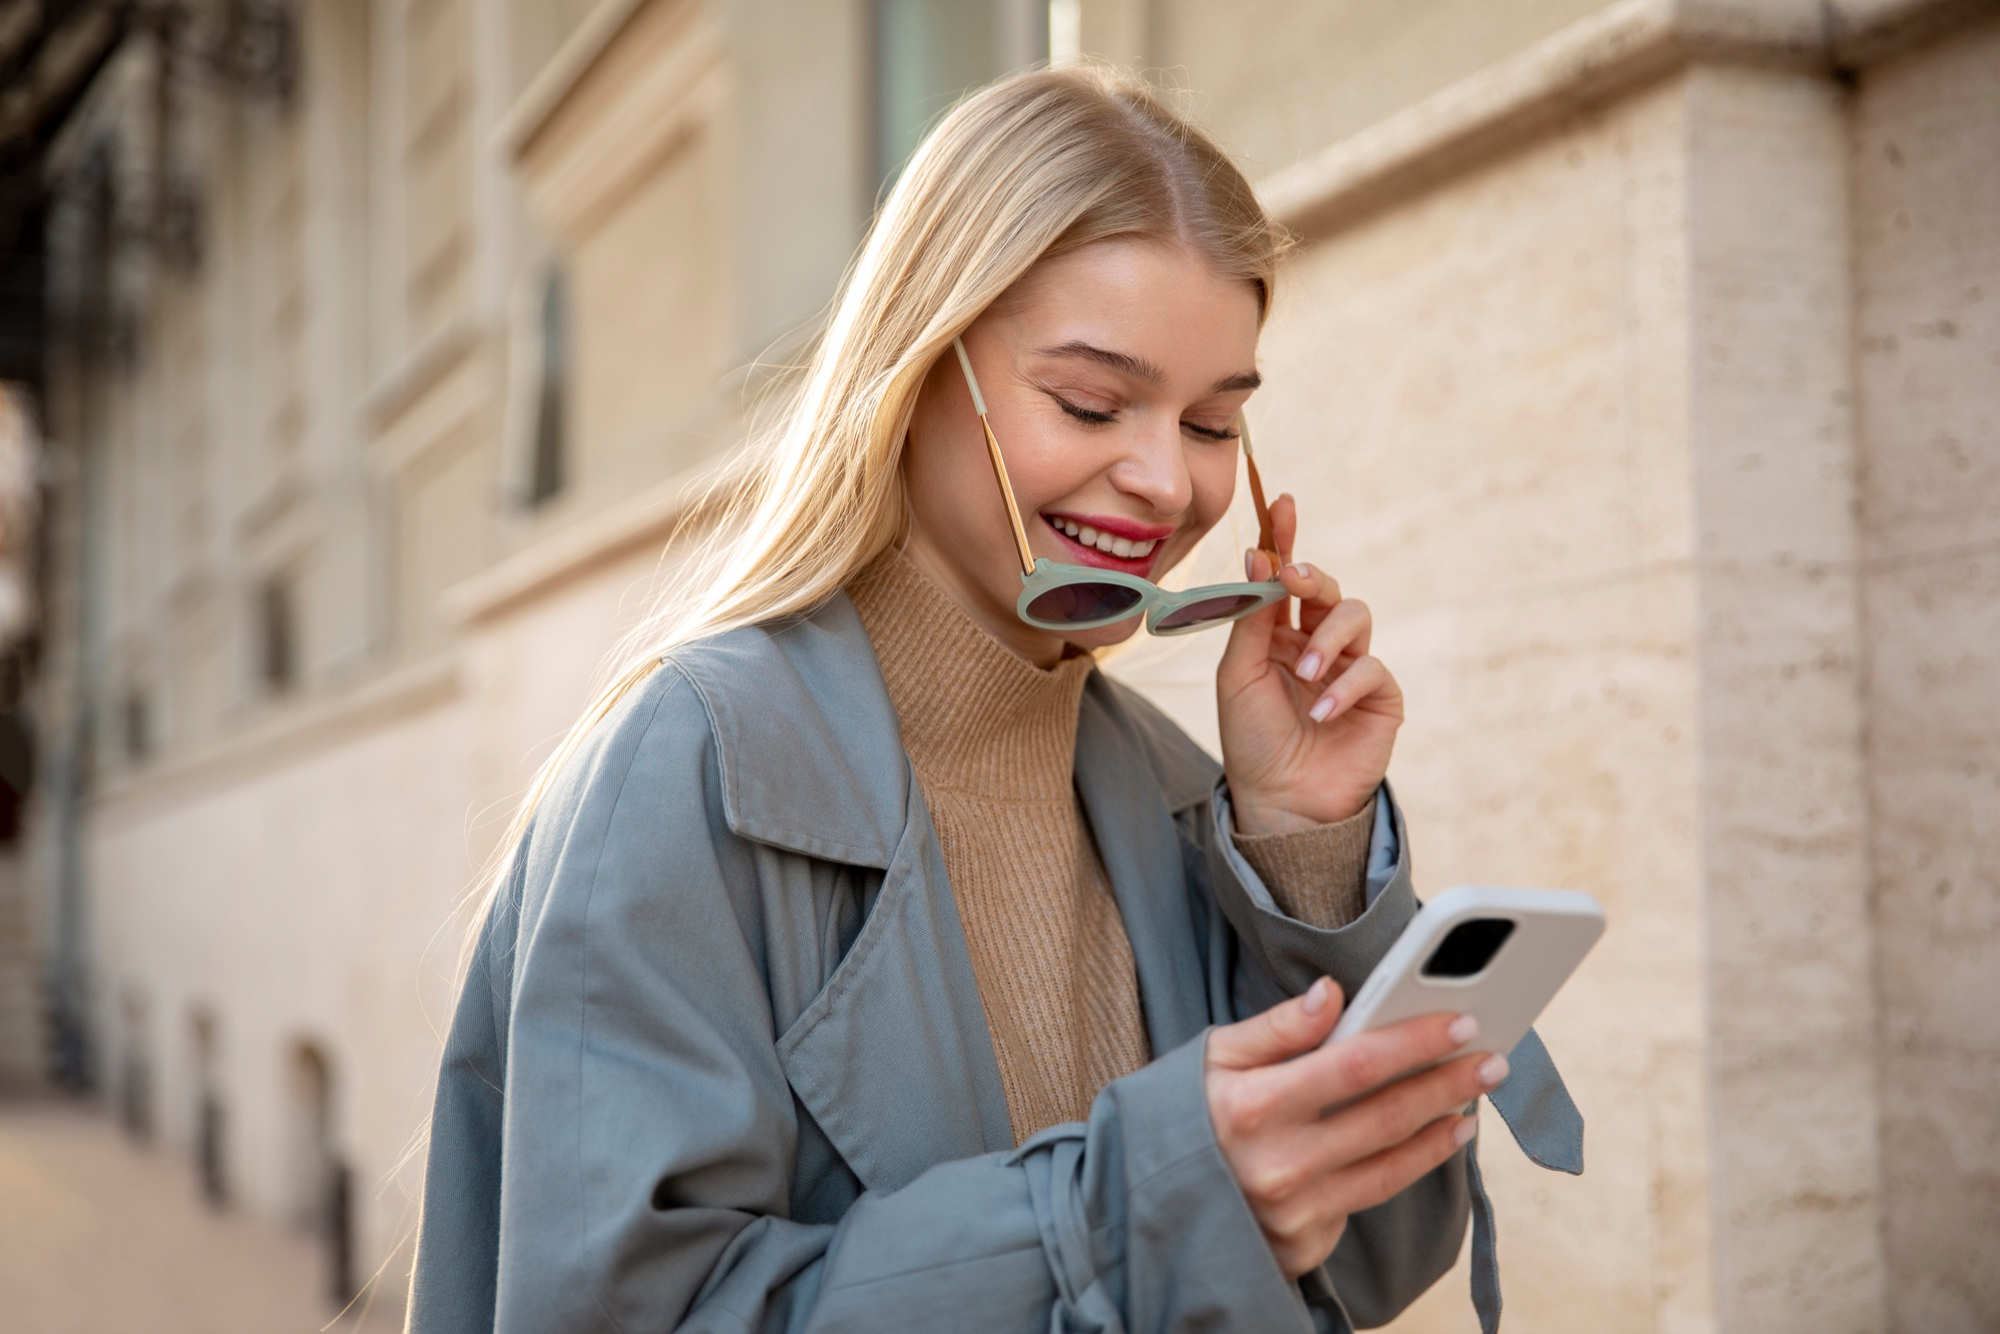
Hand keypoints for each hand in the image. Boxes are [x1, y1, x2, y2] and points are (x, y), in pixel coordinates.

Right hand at [1204, 978, 1504, 1278]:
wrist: (1153, 1201)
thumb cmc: (1189, 1115)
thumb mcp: (1215, 1057)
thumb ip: (1277, 1027)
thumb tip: (1331, 992)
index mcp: (1253, 1106)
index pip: (1354, 1065)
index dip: (1413, 1042)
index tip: (1459, 1023)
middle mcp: (1279, 1164)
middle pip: (1386, 1117)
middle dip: (1447, 1084)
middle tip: (1490, 1060)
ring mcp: (1295, 1212)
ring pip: (1389, 1166)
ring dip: (1441, 1132)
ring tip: (1471, 1103)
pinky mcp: (1305, 1245)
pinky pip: (1365, 1200)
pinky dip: (1405, 1169)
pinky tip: (1432, 1143)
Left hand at [1217, 494, 1402, 833]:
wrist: (1280, 802)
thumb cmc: (1252, 740)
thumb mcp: (1238, 675)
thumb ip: (1250, 618)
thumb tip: (1257, 556)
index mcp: (1278, 635)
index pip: (1286, 578)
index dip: (1285, 538)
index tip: (1281, 501)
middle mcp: (1317, 643)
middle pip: (1326, 587)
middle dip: (1312, 575)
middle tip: (1293, 575)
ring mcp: (1351, 667)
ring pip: (1356, 616)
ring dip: (1328, 638)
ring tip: (1305, 672)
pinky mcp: (1381, 697)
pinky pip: (1372, 669)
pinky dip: (1345, 685)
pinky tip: (1322, 712)